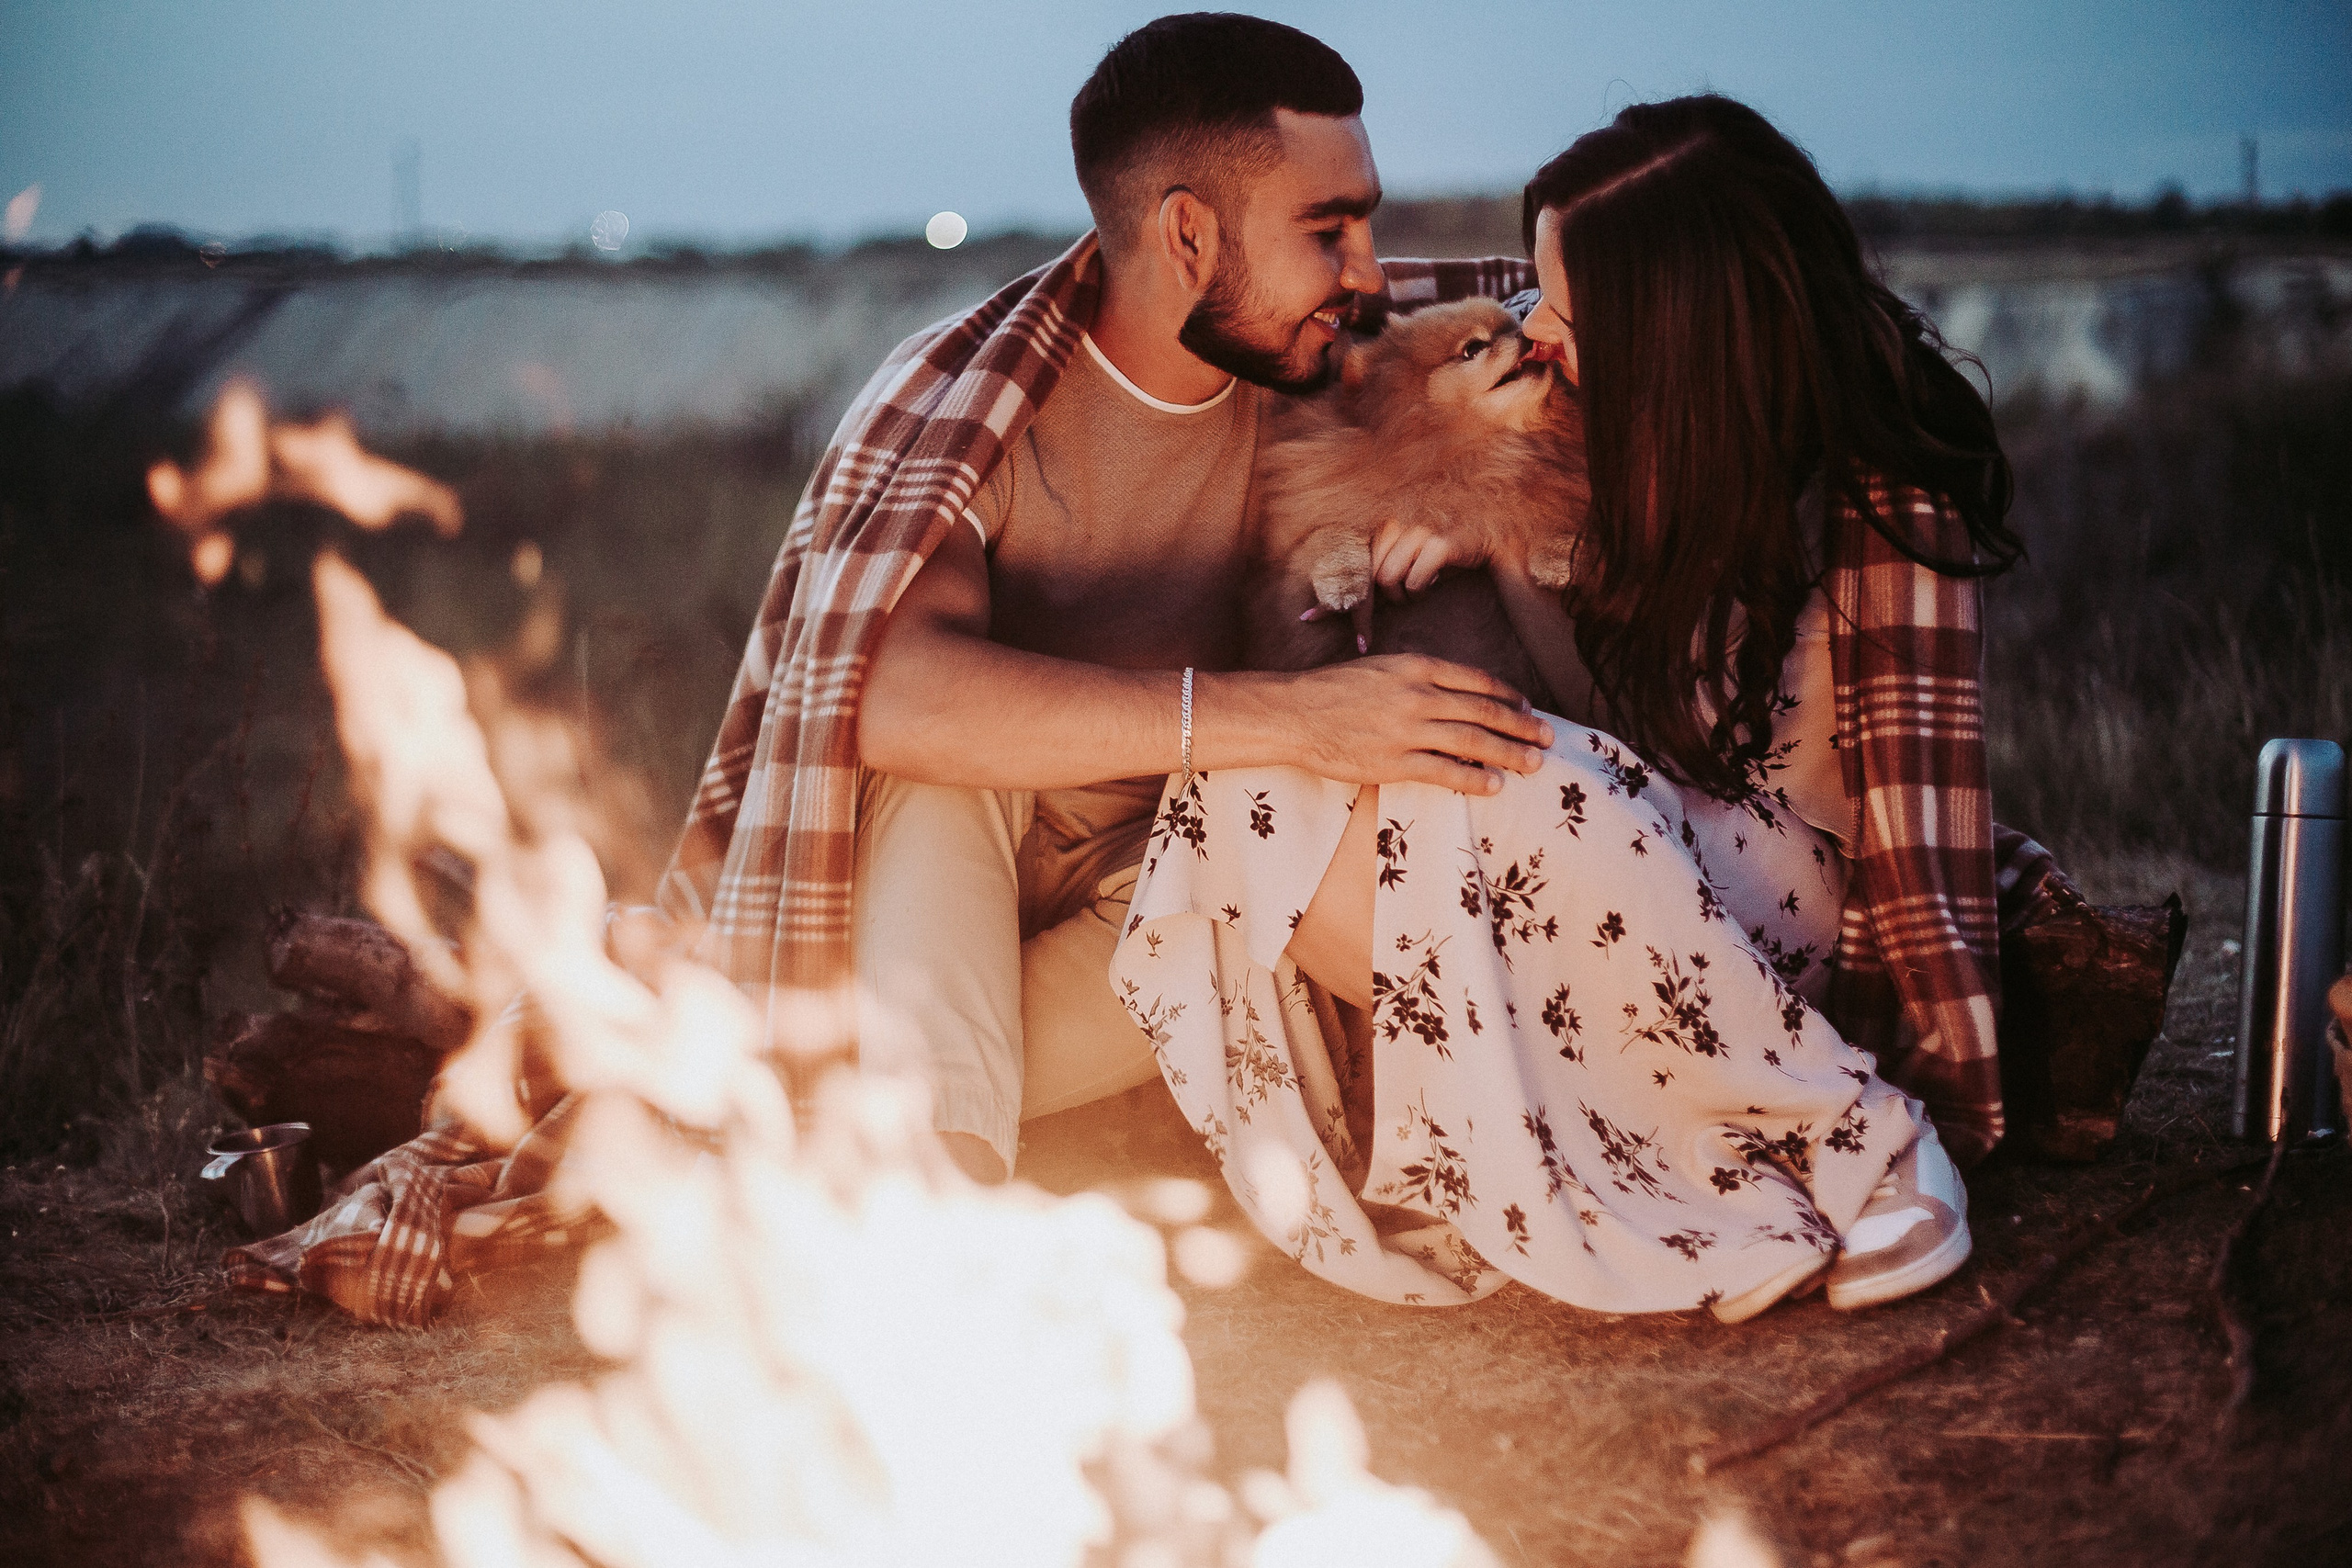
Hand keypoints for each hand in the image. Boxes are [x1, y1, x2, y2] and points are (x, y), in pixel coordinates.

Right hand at [1269, 654, 1553, 794]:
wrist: (1293, 713)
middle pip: (1484, 711)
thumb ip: (1418, 676)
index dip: (1508, 694)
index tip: (1527, 706)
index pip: (1476, 679)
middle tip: (1547, 737)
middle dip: (1522, 725)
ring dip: (1510, 753)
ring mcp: (1407, 730)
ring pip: (1473, 742)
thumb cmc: (1332, 689)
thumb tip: (1454, 693)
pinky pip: (1445, 772)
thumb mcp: (1380, 666)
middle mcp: (1418, 695)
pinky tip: (1495, 785)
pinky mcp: (1394, 762)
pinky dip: (1474, 779)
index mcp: (1416, 666)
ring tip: (1534, 764)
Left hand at [1300, 521, 1488, 648]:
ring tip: (1422, 586)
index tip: (1307, 619)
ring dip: (1405, 595)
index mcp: (1381, 528)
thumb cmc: (1439, 560)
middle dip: (1382, 603)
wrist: (1486, 540)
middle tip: (1396, 609)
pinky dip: (1421, 591)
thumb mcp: (1401, 569)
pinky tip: (1435, 581)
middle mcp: (1395, 523)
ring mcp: (1417, 530)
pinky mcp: (1439, 542)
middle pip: (1369, 579)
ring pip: (1389, 581)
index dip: (1333, 598)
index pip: (1350, 567)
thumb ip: (1369, 586)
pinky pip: (1414, 582)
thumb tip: (1319, 610)